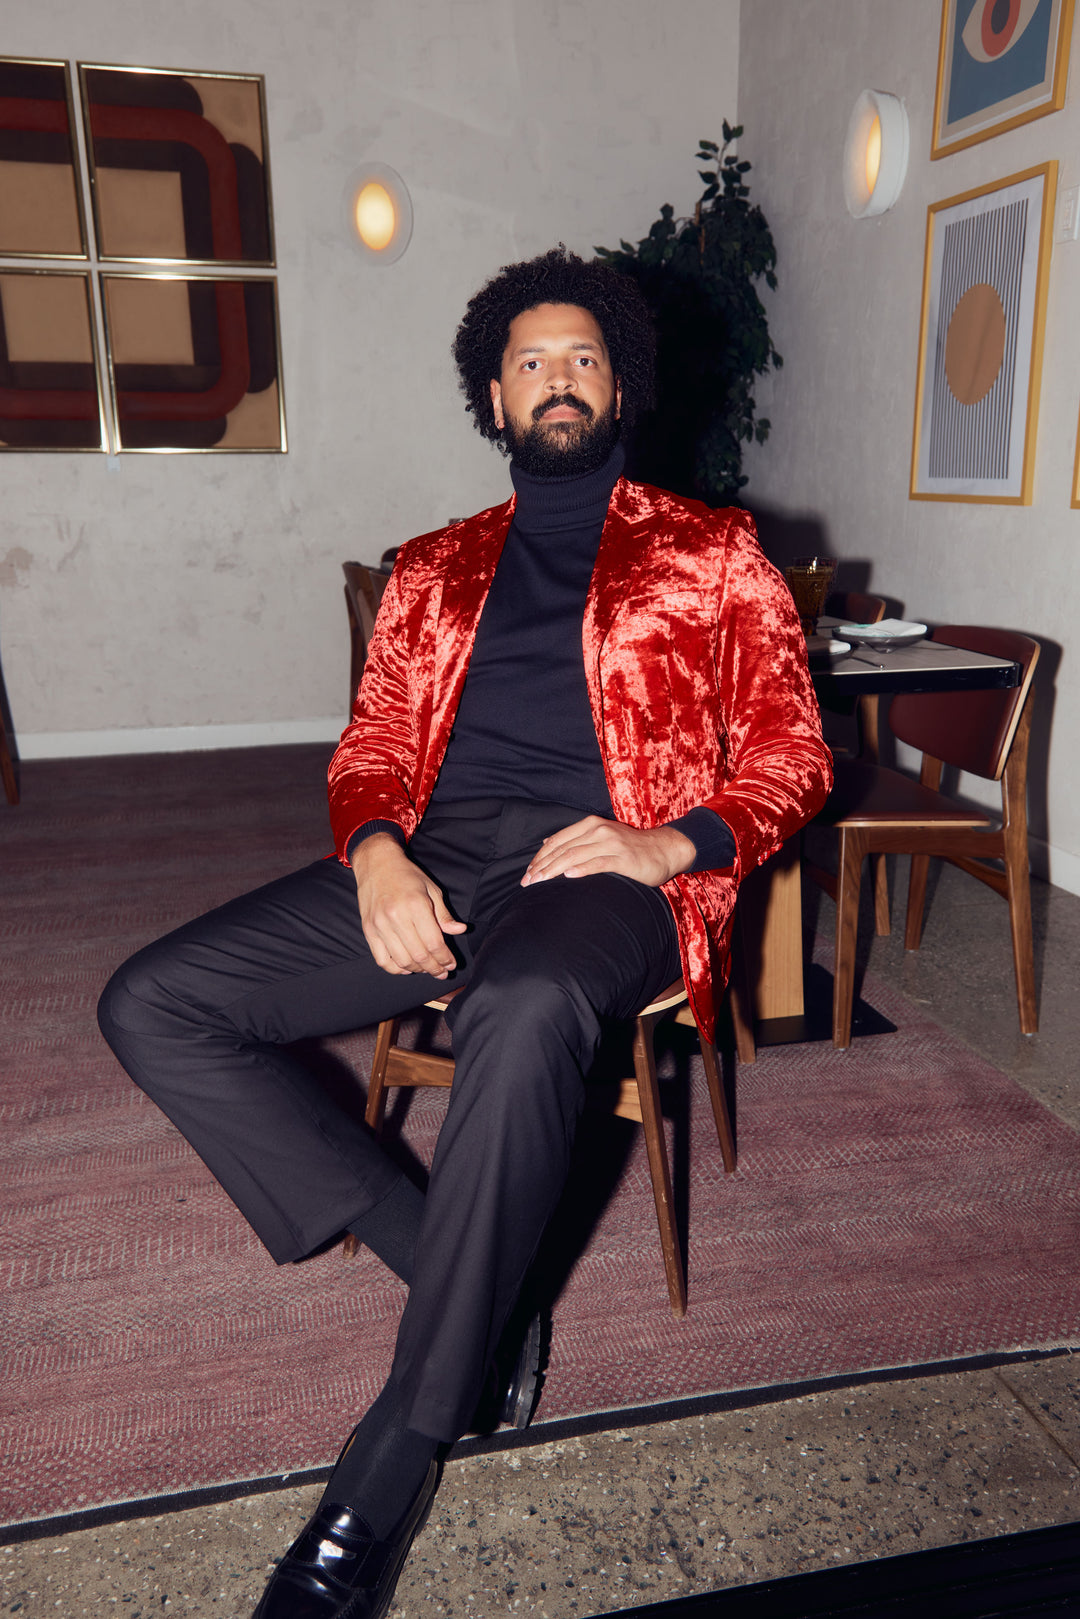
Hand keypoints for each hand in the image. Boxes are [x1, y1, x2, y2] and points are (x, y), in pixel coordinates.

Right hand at [351, 833, 465, 977]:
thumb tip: (459, 930)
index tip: (451, 964)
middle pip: (419, 955)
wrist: (377, 864)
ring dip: (418, 970)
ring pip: (402, 961)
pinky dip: (396, 969)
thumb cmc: (407, 875)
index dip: (445, 958)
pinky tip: (407, 967)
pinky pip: (382, 959)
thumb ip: (444, 914)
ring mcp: (379, 925)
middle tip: (442, 972)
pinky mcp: (368, 930)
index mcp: (415, 905)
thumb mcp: (431, 889)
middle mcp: (396, 917)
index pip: (434, 943)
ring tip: (427, 969)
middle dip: (434, 968)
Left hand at [520, 816, 695, 888]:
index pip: (558, 840)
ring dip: (555, 869)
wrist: (664, 848)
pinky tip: (569, 876)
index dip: (540, 857)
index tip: (527, 873)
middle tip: (527, 882)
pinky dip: (583, 869)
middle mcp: (599, 831)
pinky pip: (599, 863)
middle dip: (542, 866)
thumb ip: (575, 839)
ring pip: (576, 855)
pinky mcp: (624, 858)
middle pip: (563, 849)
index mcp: (591, 825)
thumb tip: (546, 843)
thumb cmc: (630, 847)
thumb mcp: (601, 837)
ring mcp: (611, 844)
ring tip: (540, 881)